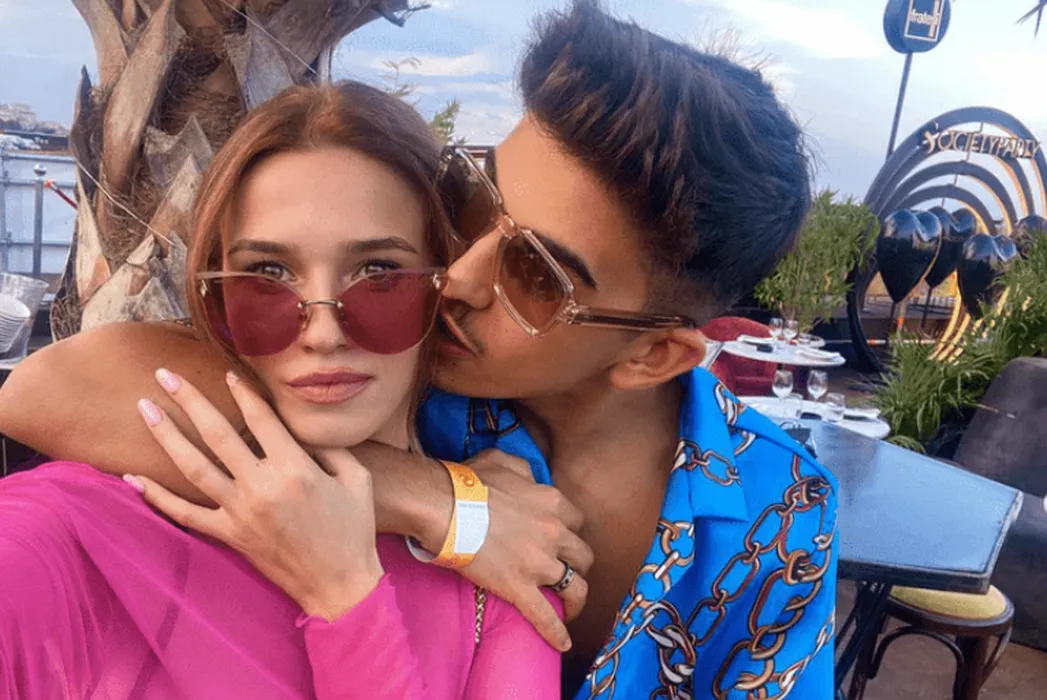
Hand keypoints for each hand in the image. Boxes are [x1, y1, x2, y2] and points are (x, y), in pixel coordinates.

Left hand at [129, 368, 382, 620]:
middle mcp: (261, 486)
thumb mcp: (356, 480)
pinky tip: (132, 479)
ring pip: (194, 467)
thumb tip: (302, 428)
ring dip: (167, 436)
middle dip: (188, 400)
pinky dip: (157, 497)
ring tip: (145, 410)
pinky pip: (185, 515)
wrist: (339, 583)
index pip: (260, 419)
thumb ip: (330, 448)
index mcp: (295, 468)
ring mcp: (240, 512)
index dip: (242, 392)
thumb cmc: (353, 529)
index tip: (226, 374)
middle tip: (164, 375)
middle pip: (217, 434)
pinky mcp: (229, 535)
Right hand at [453, 450, 593, 651]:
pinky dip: (556, 632)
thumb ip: (525, 469)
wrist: (444, 506)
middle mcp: (554, 533)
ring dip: (576, 600)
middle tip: (568, 571)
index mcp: (552, 503)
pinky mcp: (519, 588)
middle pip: (583, 556)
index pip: (577, 521)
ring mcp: (539, 563)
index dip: (571, 532)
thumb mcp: (503, 461)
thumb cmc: (469, 481)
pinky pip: (545, 616)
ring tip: (570, 608)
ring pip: (575, 588)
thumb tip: (531, 479)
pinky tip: (563, 643)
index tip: (562, 540)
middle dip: (579, 565)